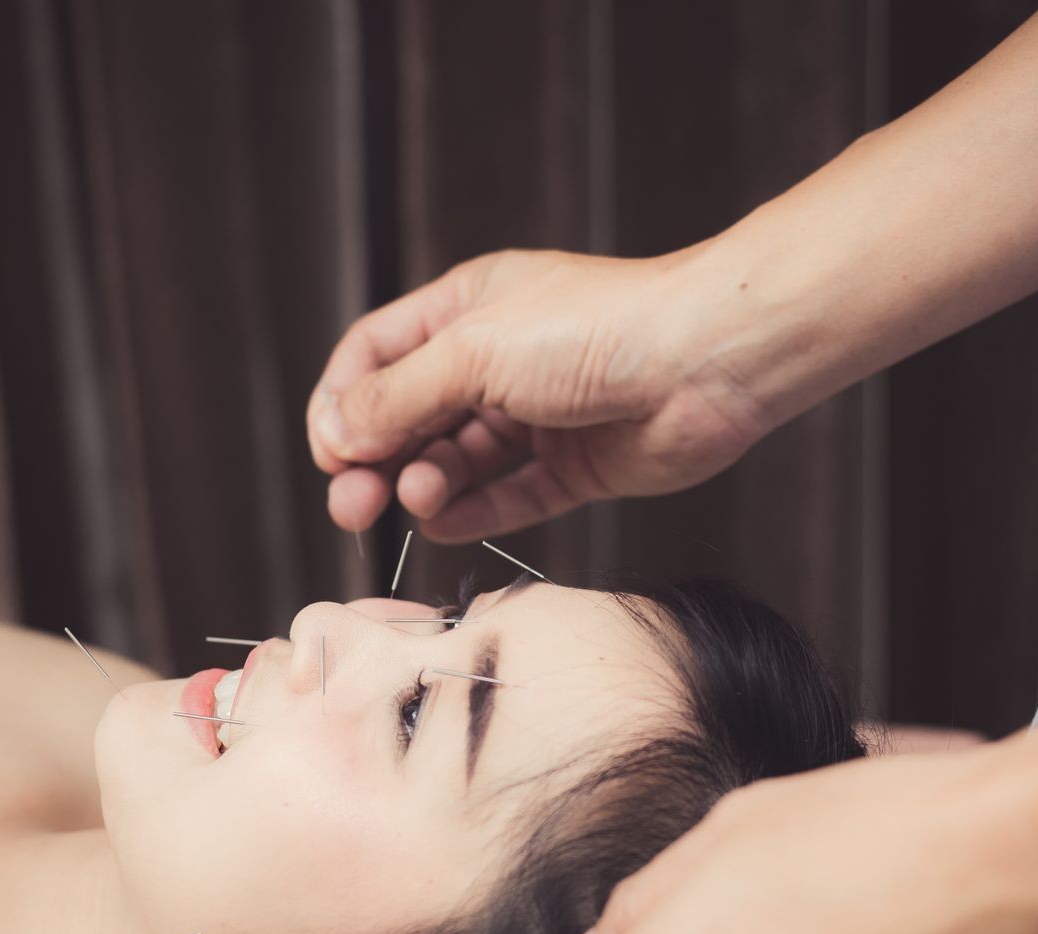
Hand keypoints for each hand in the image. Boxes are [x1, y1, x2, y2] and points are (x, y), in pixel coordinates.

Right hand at [307, 249, 768, 541]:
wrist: (707, 361)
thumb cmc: (599, 329)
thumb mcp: (475, 351)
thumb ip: (398, 396)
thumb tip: (334, 432)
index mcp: (467, 308)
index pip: (376, 356)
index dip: (344, 403)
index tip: (330, 451)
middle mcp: (496, 360)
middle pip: (408, 416)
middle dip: (374, 460)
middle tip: (353, 504)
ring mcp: (535, 416)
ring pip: (455, 462)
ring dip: (423, 485)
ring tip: (418, 499)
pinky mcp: (572, 466)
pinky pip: (506, 497)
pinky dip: (472, 512)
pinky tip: (444, 522)